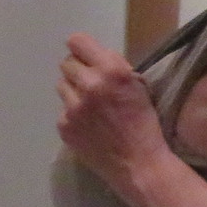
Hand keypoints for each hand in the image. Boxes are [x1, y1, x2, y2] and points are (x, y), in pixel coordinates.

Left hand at [57, 32, 169, 190]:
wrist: (139, 164)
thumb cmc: (144, 123)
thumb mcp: (137, 86)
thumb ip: (115, 67)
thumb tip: (94, 57)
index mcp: (111, 71)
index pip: (77, 42)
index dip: (82, 49)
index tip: (87, 57)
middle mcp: (88, 85)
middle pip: (66, 63)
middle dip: (79, 71)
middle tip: (91, 85)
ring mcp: (72, 107)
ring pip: (61, 85)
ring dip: (74, 91)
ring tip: (91, 106)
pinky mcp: (64, 125)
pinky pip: (62, 110)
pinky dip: (72, 115)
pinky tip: (88, 125)